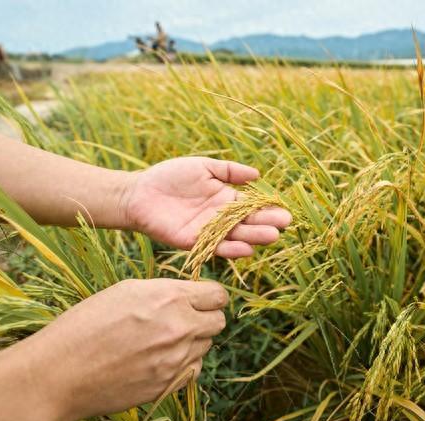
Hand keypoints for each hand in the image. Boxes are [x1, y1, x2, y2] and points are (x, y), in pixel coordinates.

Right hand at [35, 279, 228, 420]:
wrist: (61, 372)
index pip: (218, 295)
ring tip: (160, 340)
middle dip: (205, 318)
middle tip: (184, 319)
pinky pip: (192, 369)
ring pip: (205, 346)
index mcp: (169, 298)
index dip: (210, 296)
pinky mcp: (170, 384)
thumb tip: (188, 296)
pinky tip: (157, 360)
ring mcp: (177, 359)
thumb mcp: (126, 291)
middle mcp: (180, 327)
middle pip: (218, 321)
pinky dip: (182, 364)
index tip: (202, 299)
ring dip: (192, 342)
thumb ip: (165, 292)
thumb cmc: (85, 325)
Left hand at [122, 157, 291, 257]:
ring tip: (272, 236)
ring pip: (236, 236)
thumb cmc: (169, 176)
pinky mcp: (194, 243)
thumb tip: (257, 175)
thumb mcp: (203, 167)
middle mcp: (220, 218)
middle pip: (248, 222)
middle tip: (284, 224)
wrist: (139, 193)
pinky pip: (215, 247)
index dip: (268, 208)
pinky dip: (231, 249)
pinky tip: (246, 248)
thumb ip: (229, 171)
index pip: (252, 206)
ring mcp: (208, 232)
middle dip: (267, 223)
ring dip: (254, 237)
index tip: (285, 210)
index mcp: (225, 198)